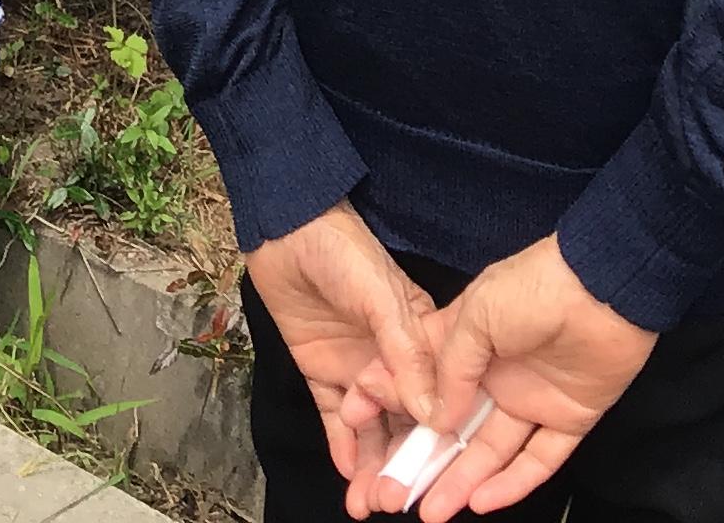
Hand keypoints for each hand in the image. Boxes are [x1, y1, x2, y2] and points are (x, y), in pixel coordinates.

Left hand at [243, 204, 442, 512]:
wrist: (287, 228)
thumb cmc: (343, 250)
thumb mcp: (381, 298)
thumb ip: (405, 355)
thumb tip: (433, 413)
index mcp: (422, 340)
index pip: (435, 400)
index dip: (436, 441)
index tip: (435, 479)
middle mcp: (393, 360)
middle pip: (403, 422)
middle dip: (401, 465)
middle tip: (393, 503)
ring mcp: (357, 367)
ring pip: (370, 427)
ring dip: (371, 464)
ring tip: (368, 503)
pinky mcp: (321, 368)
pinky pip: (335, 415)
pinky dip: (342, 444)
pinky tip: (348, 471)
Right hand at [403, 236, 656, 519]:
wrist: (606, 287)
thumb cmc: (536, 286)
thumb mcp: (475, 316)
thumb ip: (450, 369)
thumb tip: (436, 418)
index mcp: (469, 342)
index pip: (428, 385)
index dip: (401, 412)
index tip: (369, 438)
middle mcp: (497, 375)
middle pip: (456, 428)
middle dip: (428, 462)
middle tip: (399, 494)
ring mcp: (532, 399)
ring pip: (491, 451)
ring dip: (462, 481)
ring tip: (432, 510)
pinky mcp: (568, 419)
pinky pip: (538, 459)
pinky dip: (512, 483)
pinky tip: (482, 501)